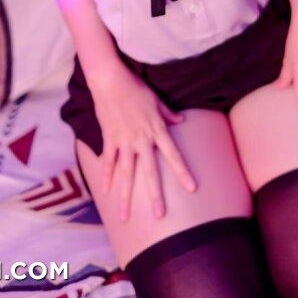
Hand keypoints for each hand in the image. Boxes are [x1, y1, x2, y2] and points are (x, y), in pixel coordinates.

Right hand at [90, 64, 196, 221]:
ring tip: (124, 217)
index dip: (183, 172)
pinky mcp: (109, 139)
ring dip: (125, 196)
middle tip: (160, 215)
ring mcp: (124, 141)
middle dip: (155, 195)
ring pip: (126, 173)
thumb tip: (181, 121)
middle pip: (150, 171)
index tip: (192, 188)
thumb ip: (168, 113)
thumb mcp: (156, 100)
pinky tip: (105, 192)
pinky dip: (106, 177)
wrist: (110, 80)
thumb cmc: (135, 87)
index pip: (173, 155)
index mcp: (157, 129)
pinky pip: (108, 162)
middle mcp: (141, 139)